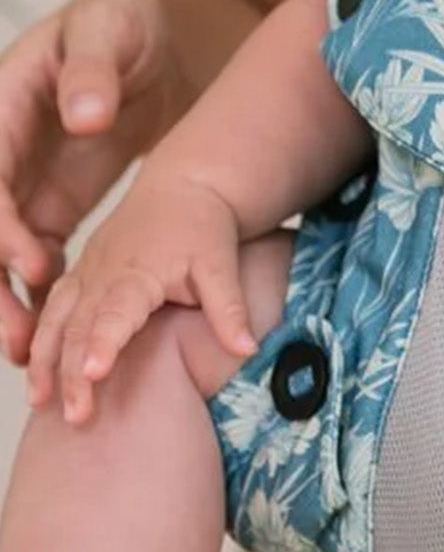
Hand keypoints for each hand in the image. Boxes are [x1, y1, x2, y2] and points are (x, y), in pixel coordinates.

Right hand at [0, 0, 186, 362]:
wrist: (146, 35)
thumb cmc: (118, 20)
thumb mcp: (108, 28)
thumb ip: (93, 70)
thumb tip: (86, 116)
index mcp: (0, 111)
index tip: (29, 259)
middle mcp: (1, 154)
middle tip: (18, 333)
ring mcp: (23, 183)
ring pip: (0, 254)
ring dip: (8, 300)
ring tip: (29, 349)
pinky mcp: (49, 203)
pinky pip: (33, 254)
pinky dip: (37, 292)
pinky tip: (52, 331)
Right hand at [26, 170, 254, 423]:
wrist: (186, 183)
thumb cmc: (205, 225)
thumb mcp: (220, 263)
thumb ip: (229, 308)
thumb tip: (249, 350)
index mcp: (138, 272)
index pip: (115, 313)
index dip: (102, 344)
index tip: (92, 375)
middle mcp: (103, 273)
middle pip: (78, 327)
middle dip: (71, 373)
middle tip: (77, 417)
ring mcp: (86, 272)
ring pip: (54, 320)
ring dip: (44, 360)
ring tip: (41, 401)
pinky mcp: (79, 273)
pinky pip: (49, 309)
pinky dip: (39, 339)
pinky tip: (37, 371)